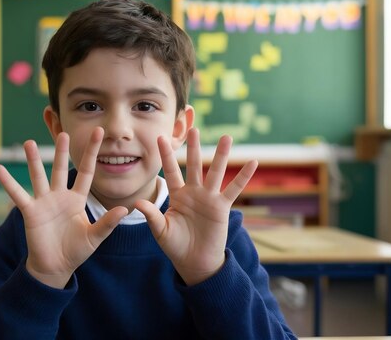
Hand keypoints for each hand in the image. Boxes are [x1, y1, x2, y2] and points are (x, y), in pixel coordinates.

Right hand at [0, 127, 127, 288]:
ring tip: (28, 143)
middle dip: (61, 152)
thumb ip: (107, 223)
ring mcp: (44, 202)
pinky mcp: (30, 211)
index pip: (86, 171)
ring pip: (38, 176)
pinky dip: (8, 182)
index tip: (98, 133)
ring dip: (33, 161)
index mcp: (77, 199)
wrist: (56, 267)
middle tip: (62, 133)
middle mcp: (60, 196)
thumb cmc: (76, 251)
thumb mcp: (95, 237)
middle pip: (60, 168)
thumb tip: (124, 210)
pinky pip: (18, 194)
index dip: (92, 153)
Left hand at [136, 128, 256, 285]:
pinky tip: (253, 162)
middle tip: (193, 128)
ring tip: (226, 137)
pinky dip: (243, 177)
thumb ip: (151, 215)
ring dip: (221, 155)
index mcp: (177, 196)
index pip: (170, 171)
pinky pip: (234, 190)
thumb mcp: (161, 230)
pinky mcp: (222, 207)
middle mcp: (194, 193)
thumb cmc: (176, 246)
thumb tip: (137, 202)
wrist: (194, 262)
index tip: (160, 138)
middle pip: (194, 166)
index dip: (166, 156)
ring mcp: (209, 198)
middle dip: (193, 148)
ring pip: (215, 172)